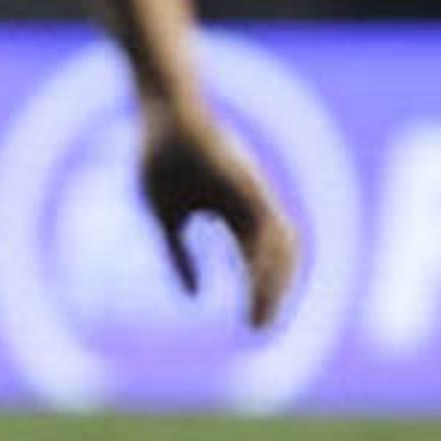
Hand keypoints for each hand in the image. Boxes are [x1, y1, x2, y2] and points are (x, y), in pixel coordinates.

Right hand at [137, 93, 301, 327]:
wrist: (165, 110)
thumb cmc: (160, 158)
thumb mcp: (164, 216)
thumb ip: (179, 256)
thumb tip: (193, 296)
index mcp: (234, 213)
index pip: (256, 260)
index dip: (258, 290)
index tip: (252, 323)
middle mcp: (251, 205)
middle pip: (276, 257)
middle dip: (271, 294)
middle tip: (259, 330)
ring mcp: (253, 193)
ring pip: (279, 243)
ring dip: (273, 281)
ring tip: (259, 312)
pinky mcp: (249, 182)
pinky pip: (265, 224)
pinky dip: (263, 254)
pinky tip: (253, 279)